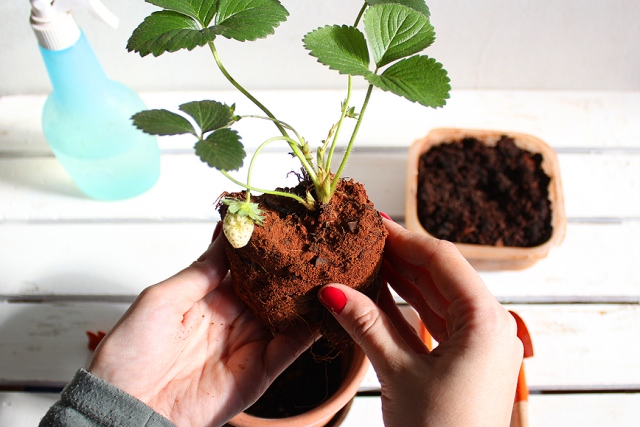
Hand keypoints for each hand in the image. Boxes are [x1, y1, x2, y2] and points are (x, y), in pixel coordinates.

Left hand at [89, 224, 316, 426]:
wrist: (128, 409)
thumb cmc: (131, 353)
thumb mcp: (162, 299)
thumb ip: (202, 271)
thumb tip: (228, 237)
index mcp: (206, 297)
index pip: (241, 263)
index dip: (259, 244)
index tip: (279, 220)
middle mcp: (232, 316)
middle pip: (269, 284)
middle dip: (290, 263)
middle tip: (313, 236)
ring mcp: (249, 342)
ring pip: (287, 310)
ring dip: (307, 291)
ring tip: (330, 264)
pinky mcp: (262, 369)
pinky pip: (293, 344)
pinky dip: (312, 326)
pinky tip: (328, 305)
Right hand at [318, 219, 522, 426]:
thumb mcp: (398, 373)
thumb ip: (366, 324)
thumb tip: (331, 289)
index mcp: (485, 321)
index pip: (441, 260)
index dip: (404, 238)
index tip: (372, 221)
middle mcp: (491, 325)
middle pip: (441, 274)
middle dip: (401, 256)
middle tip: (364, 238)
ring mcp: (480, 343)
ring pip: (437, 297)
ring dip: (403, 280)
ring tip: (367, 259)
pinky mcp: (467, 359)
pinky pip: (436, 321)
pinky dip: (408, 307)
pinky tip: (380, 293)